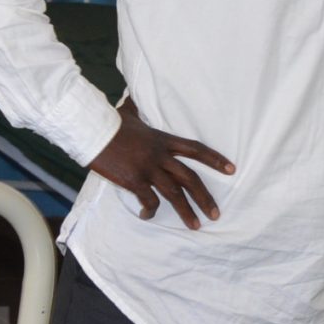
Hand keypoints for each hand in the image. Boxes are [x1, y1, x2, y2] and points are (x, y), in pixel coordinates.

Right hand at [88, 100, 231, 228]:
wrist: (92, 131)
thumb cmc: (108, 121)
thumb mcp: (126, 112)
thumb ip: (134, 107)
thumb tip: (131, 97)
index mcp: (162, 140)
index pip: (195, 149)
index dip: (214, 159)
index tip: (231, 169)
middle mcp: (160, 156)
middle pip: (190, 178)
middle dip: (205, 197)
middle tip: (216, 214)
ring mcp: (148, 169)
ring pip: (175, 194)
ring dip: (186, 212)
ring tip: (196, 225)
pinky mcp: (134, 181)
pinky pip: (149, 201)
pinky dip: (150, 211)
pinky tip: (146, 216)